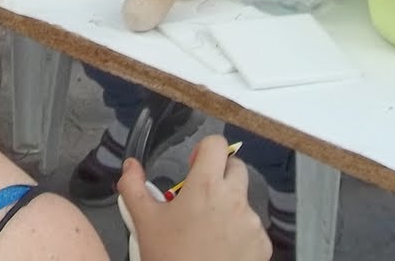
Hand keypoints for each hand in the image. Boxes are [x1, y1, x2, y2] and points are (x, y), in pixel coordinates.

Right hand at [119, 137, 268, 260]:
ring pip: (244, 200)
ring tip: (208, 229)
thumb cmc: (169, 256)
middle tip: (200, 197)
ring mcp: (252, 223)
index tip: (193, 166)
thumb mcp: (144, 221)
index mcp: (206, 186)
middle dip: (220, 175)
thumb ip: (133, 186)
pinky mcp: (263, 245)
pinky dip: (240, 232)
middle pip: (236, 168)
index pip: (216, 144)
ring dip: (229, 206)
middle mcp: (235, 199)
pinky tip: (221, 247)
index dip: (204, 150)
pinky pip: (253, 228)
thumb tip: (131, 164)